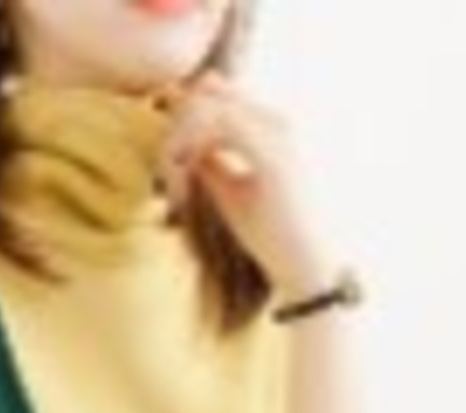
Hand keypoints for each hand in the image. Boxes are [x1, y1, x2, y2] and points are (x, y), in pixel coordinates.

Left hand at [152, 69, 342, 294]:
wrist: (303, 264)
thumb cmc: (270, 233)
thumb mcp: (231, 191)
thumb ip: (210, 164)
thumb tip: (180, 147)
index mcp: (271, 129)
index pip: (219, 97)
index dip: (184, 118)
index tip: (168, 157)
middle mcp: (278, 123)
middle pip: (211, 95)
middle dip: (177, 126)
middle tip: (162, 164)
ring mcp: (278, 134)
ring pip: (211, 107)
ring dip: (180, 136)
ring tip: (168, 172)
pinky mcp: (273, 154)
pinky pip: (219, 126)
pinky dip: (193, 146)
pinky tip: (182, 173)